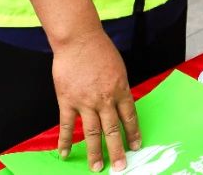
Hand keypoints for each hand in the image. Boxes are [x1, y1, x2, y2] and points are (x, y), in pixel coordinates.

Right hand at [52, 29, 138, 172]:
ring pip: (92, 132)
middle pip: (113, 130)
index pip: (129, 116)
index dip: (133, 133)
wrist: (79, 40)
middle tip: (120, 167)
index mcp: (121, 89)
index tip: (136, 146)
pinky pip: (67, 125)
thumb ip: (119, 89)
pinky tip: (65, 154)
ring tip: (97, 167)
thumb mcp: (119, 68)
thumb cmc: (100, 50)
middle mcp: (105, 99)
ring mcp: (85, 102)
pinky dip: (66, 141)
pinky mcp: (67, 101)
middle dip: (117, 150)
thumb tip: (120, 106)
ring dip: (95, 152)